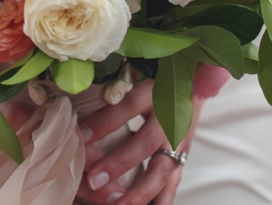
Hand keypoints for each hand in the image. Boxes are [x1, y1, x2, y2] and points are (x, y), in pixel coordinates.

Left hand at [75, 80, 202, 204]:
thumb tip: (80, 101)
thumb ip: (114, 88)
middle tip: (94, 180)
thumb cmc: (154, 81)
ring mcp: (179, 141)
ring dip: (140, 190)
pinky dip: (162, 200)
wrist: (192, 86)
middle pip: (145, 143)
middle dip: (119, 163)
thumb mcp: (137, 78)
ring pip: (163, 169)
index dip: (104, 122)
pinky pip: (174, 182)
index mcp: (155, 93)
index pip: (128, 107)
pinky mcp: (183, 156)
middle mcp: (170, 118)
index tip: (80, 136)